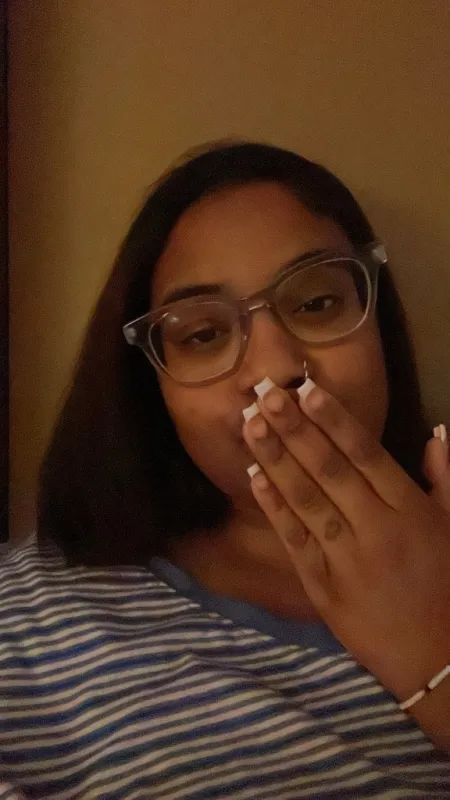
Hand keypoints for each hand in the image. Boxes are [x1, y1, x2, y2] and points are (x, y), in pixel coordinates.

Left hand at [243, 381, 449, 703]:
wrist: (438, 662)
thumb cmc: (449, 588)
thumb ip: (445, 478)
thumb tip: (436, 431)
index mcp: (410, 510)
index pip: (366, 454)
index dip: (334, 421)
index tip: (306, 390)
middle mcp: (376, 528)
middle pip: (329, 469)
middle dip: (295, 429)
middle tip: (264, 394)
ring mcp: (346, 558)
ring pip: (306, 499)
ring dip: (275, 459)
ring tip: (250, 424)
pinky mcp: (323, 586)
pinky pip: (295, 540)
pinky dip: (274, 507)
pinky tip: (254, 477)